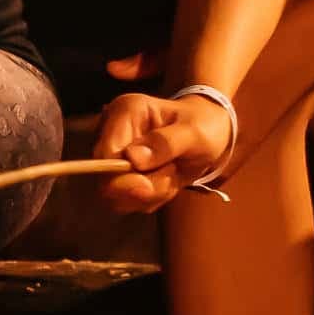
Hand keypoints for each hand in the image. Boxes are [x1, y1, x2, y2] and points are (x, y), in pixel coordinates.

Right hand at [92, 75, 229, 211]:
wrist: (208, 132)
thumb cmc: (203, 126)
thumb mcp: (194, 132)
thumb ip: (166, 143)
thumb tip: (132, 159)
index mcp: (124, 113)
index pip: (104, 154)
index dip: (120, 177)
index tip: (148, 186)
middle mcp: (109, 133)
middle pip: (107, 178)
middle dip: (144, 186)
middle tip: (172, 173)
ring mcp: (112, 156)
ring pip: (117, 195)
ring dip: (151, 194)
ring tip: (172, 172)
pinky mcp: (118, 174)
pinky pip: (128, 201)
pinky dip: (152, 198)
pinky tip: (166, 180)